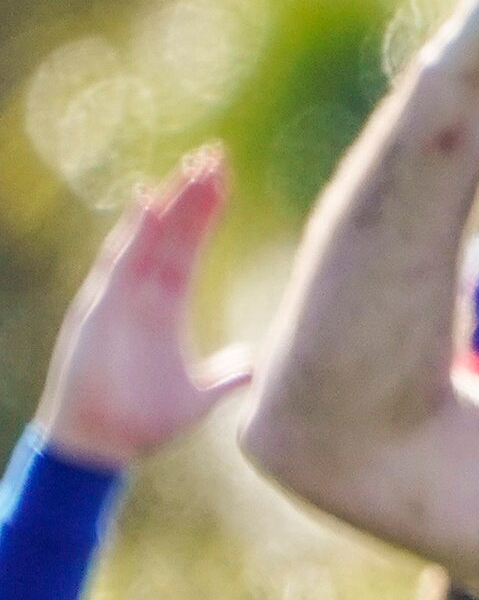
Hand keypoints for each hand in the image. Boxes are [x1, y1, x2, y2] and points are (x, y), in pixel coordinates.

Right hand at [36, 149, 244, 469]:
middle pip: (172, 232)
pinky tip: (148, 201)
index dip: (206, 213)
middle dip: (193, 195)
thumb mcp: (198, 396)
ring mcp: (120, 297)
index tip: (226, 180)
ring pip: (148, 238)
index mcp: (165, 306)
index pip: (190, 247)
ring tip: (191, 168)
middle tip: (216, 156)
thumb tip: (256, 366)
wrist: (103, 444)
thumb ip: (226, 376)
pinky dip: (133, 232)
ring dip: (170, 203)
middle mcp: (143, 293)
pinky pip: (119, 261)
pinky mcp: (101, 307)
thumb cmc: (142, 420)